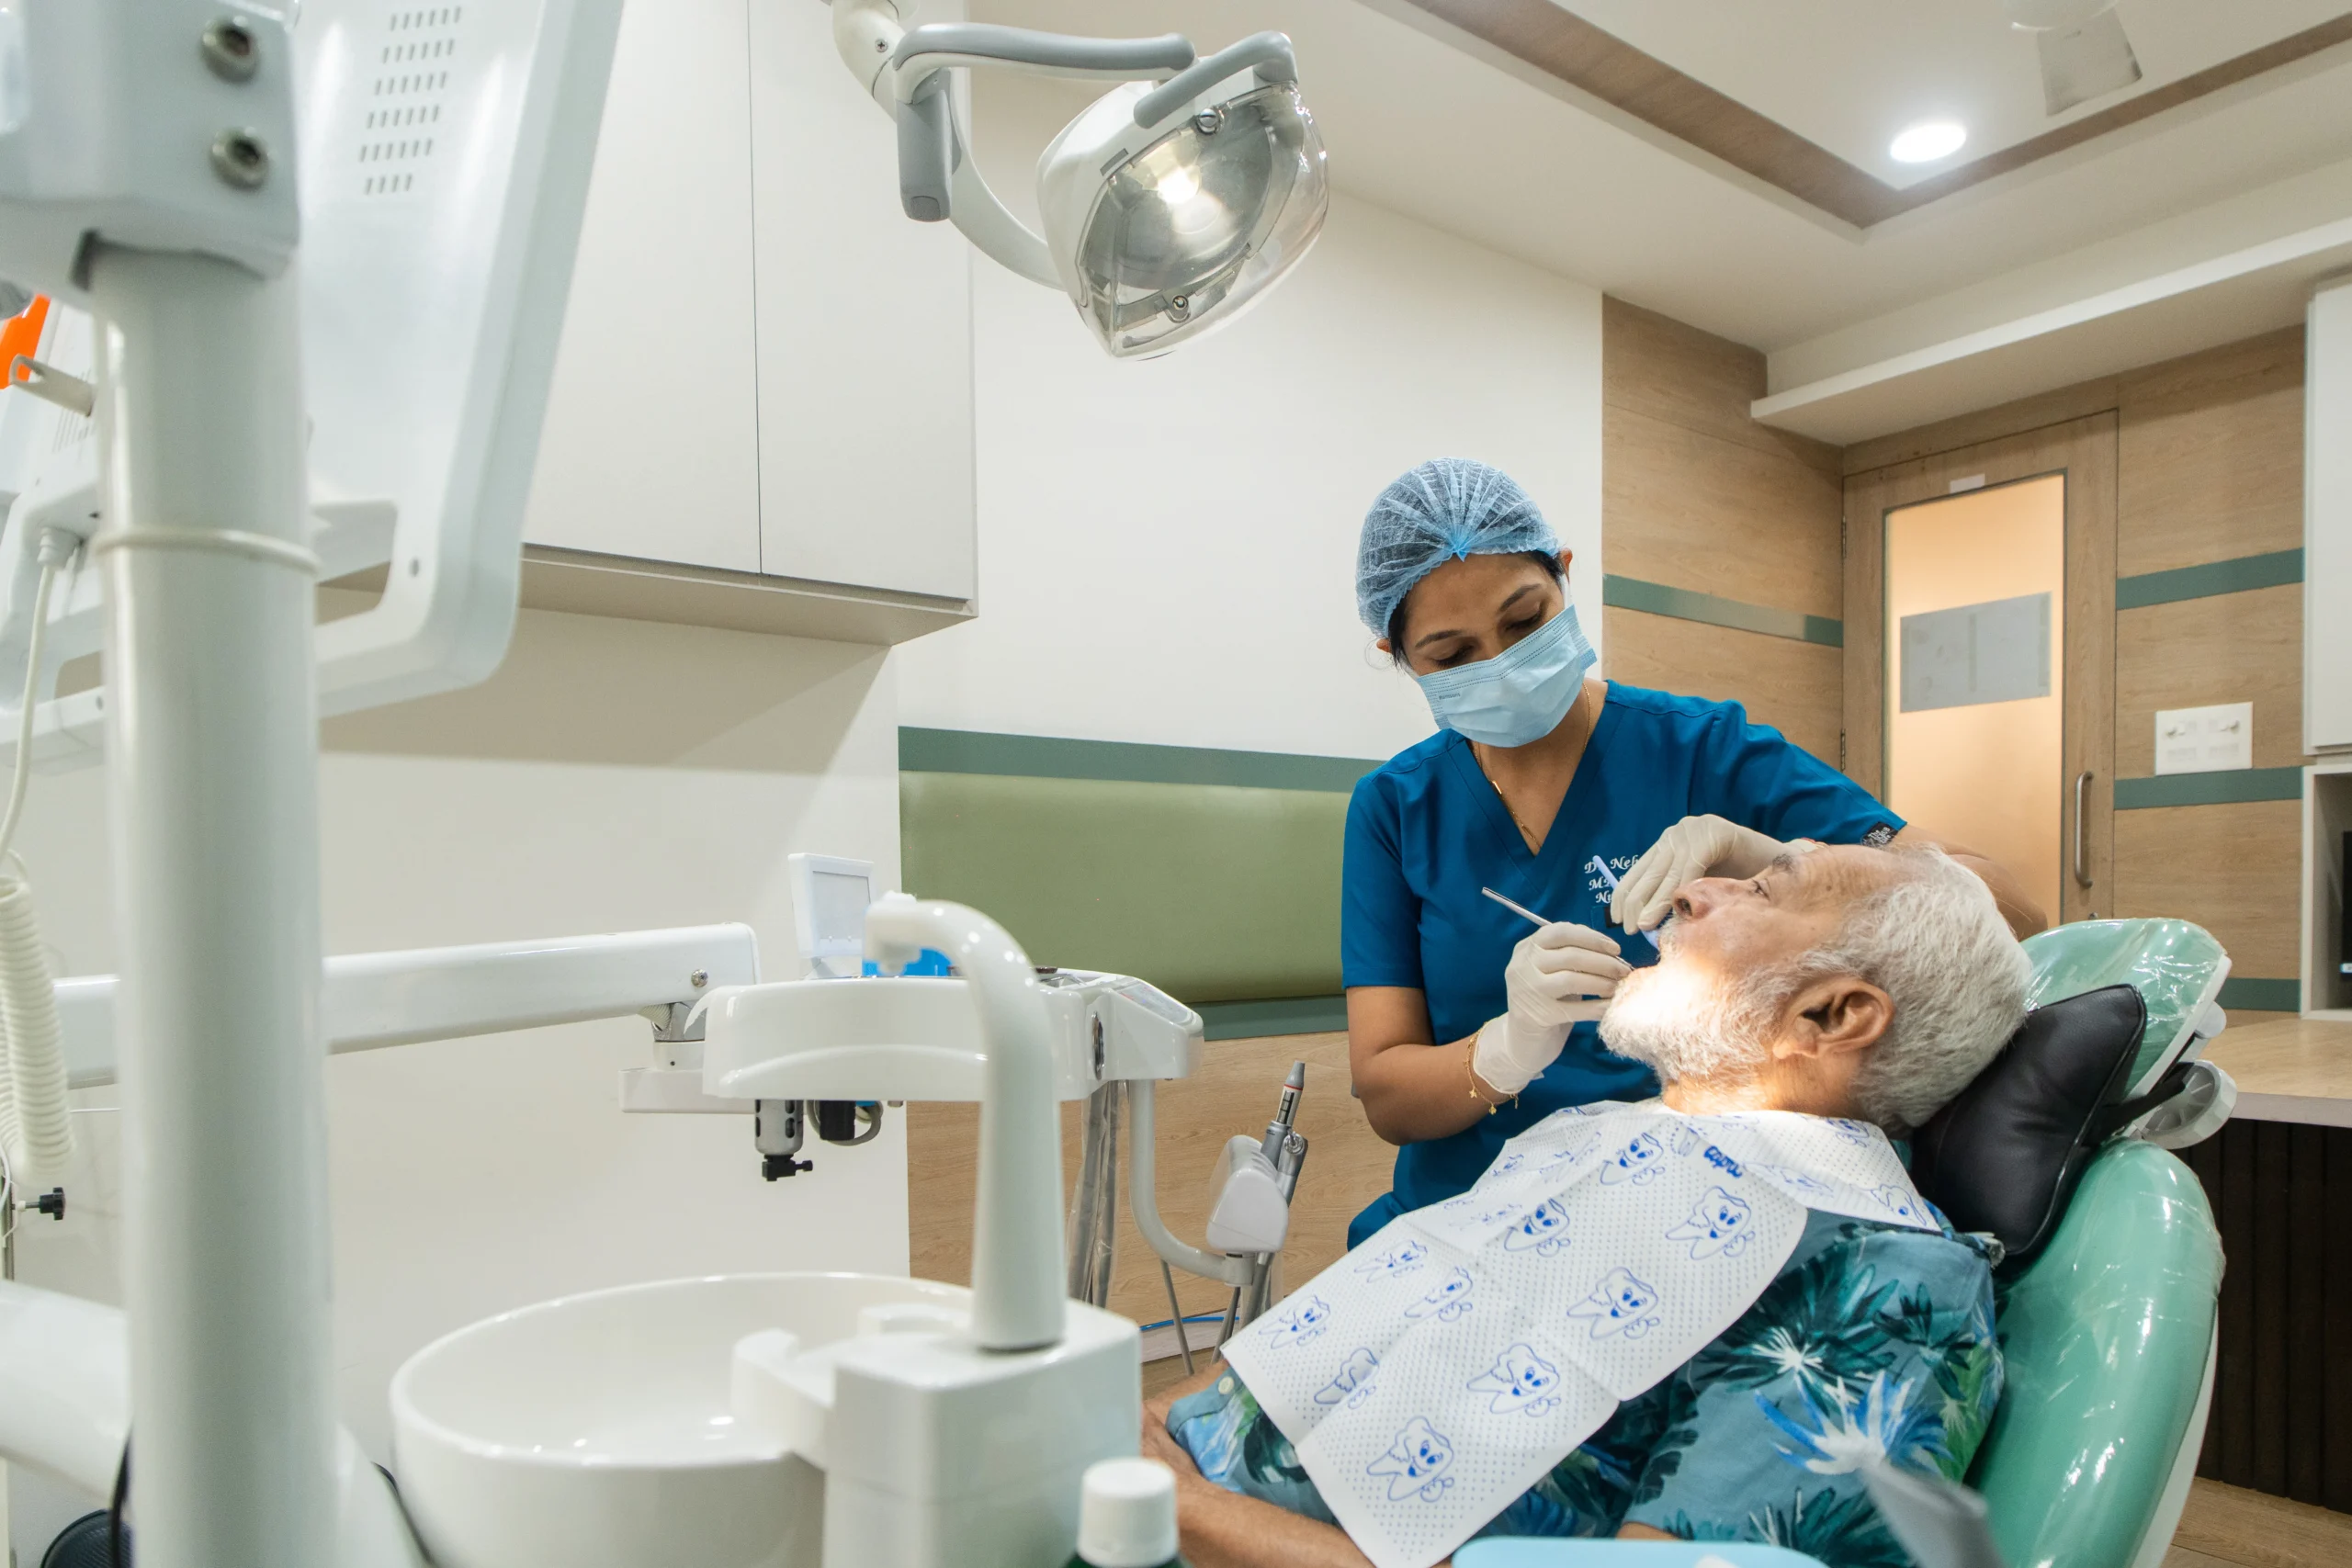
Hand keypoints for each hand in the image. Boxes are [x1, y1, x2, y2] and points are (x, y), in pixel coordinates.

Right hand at [1473, 922, 1626, 1095]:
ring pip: (1571, 979)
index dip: (1592, 938)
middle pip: (1570, 955)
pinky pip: (1576, 1009)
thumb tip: (1612, 953)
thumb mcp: (1552, 971)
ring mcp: (1527, 991)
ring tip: (1619, 988)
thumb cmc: (1546, 999)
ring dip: (1602, 982)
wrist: (1523, 1039)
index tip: (1615, 949)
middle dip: (1603, 962)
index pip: (1560, 932)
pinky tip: (1612, 1007)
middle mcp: (1522, 966)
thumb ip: (1573, 956)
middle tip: (1624, 971)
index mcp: (1527, 948)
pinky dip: (1598, 1007)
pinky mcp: (1537, 1016)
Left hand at [1610, 815, 1789, 934]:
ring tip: (1642, 926)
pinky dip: (1679, 890)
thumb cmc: (1741, 883)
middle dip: (1636, 903)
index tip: (1616, 918)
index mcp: (1671, 844)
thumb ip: (1678, 899)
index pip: (1639, 870)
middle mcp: (1678, 833)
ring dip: (1654, 903)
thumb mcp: (1701, 889)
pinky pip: (1691, 867)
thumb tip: (1647, 927)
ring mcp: (1695, 829)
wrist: (1785, 865)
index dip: (1625, 894)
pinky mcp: (1713, 832)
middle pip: (1649, 872)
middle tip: (1628, 929)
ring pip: (1668, 873)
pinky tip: (1671, 910)